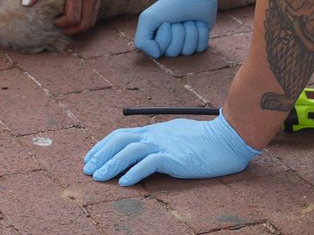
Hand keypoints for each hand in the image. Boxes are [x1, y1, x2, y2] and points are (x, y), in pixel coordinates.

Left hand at [22, 0, 103, 33]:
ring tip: (66, 23)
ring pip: (92, 20)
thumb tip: (25, 4)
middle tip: (60, 27)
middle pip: (85, 23)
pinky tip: (74, 14)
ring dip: (80, 26)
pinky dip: (85, 18)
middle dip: (72, 30)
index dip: (63, 24)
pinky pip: (95, 12)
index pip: (73, 17)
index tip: (54, 21)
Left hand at [83, 113, 260, 185]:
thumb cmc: (204, 139)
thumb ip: (160, 140)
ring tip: (98, 177)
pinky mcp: (174, 157)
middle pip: (119, 141)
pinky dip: (134, 172)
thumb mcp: (176, 136)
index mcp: (153, 131)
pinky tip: (123, 182)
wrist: (226, 139)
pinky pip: (149, 163)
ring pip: (129, 151)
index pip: (121, 135)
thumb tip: (148, 149)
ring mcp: (163, 145)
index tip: (91, 157)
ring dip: (111, 164)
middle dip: (100, 155)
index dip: (103, 145)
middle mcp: (154, 135)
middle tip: (87, 169)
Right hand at [134, 0, 224, 57]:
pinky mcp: (200, 41)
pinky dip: (200, 33)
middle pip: (173, 53)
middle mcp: (170, 44)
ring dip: (189, 32)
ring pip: (188, 51)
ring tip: (188, 20)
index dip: (164, 37)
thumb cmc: (169, 5)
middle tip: (177, 20)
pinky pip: (201, 48)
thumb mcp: (148, 18)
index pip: (159, 52)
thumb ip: (142, 41)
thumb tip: (156, 55)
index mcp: (155, 40)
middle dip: (177, 33)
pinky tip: (198, 23)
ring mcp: (186, 44)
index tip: (165, 22)